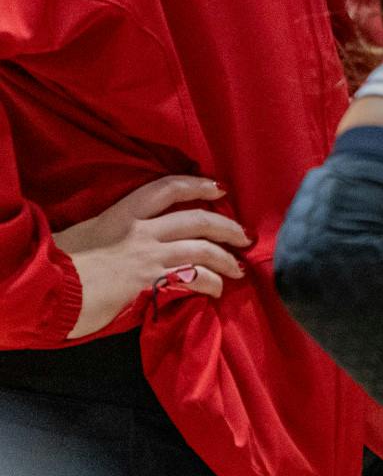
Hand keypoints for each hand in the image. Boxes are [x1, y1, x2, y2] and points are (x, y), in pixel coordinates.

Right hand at [54, 176, 249, 337]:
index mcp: (122, 214)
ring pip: (202, 249)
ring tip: (237, 270)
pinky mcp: (150, 282)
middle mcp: (141, 231)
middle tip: (244, 236)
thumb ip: (116, 233)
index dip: (196, 184)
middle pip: (197, 219)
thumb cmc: (60, 264)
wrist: (45, 289)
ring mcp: (147, 256)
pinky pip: (193, 278)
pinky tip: (216, 291)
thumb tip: (137, 241)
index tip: (218, 187)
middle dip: (227, 227)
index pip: (166, 188)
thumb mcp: (88, 235)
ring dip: (226, 259)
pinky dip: (210, 284)